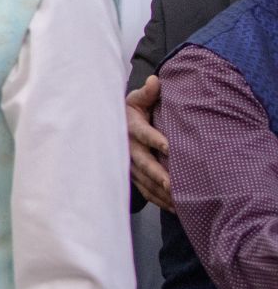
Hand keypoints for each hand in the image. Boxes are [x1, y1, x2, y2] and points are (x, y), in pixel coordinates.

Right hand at [127, 77, 170, 211]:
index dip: (155, 139)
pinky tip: (174, 207)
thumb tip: (156, 81)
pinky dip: (158, 200)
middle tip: (174, 184)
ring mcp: (127, 165)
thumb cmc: (130, 112)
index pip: (142, 133)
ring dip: (160, 191)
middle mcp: (126, 148)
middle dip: (158, 174)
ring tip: (178, 199)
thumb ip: (147, 93)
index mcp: (129, 126)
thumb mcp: (135, 99)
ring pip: (144, 180)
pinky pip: (144, 191)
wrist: (109, 128)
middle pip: (143, 163)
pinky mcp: (131, 177)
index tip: (169, 147)